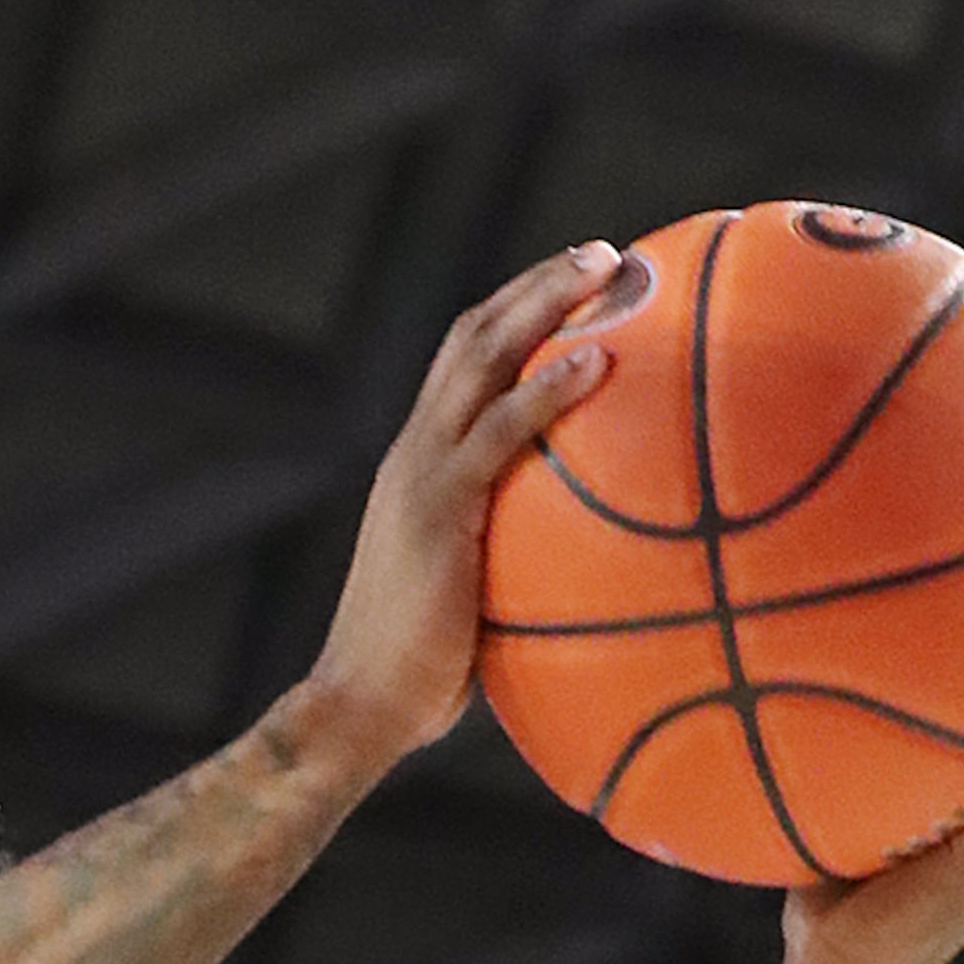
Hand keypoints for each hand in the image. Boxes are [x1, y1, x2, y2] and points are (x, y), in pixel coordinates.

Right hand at [305, 247, 656, 774]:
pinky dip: (551, 389)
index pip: (463, 367)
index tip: (572, 289)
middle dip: (538, 285)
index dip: (515, 317)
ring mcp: (422, 475)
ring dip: (546, 303)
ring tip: (607, 270)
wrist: (356, 709)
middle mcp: (414, 453)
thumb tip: (578, 580)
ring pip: (484, 357)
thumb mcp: (468, 603)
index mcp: (416, 468)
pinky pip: (502, 430)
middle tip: (603, 255)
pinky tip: (601, 360)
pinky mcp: (437, 510)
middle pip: (475, 337)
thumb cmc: (416, 680)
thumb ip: (510, 567)